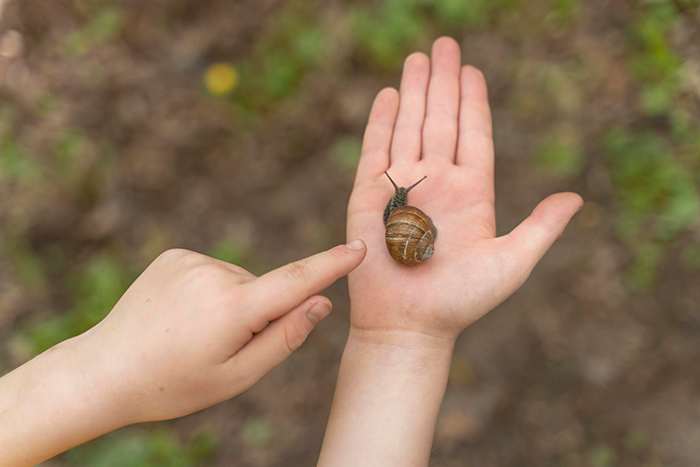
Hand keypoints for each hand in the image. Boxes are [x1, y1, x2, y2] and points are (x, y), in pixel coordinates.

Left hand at [80, 243, 366, 422]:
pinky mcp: (174, 255)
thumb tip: (321, 302)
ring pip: (239, 281)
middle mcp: (213, 274)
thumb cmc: (175, 384)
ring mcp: (190, 260)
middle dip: (258, 314)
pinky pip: (213, 271)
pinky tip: (183, 315)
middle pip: (264, 289)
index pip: (295, 281)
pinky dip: (211, 291)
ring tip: (194, 334)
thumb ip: (284, 338)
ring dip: (232, 303)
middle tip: (219, 348)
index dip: (331, 265)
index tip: (359, 248)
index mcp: (232, 309)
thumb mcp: (237, 376)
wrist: (105, 371)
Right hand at [347, 37, 581, 342]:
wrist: (410, 324)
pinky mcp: (370, 195)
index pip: (473, 134)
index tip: (472, 69)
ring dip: (414, 91)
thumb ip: (540, 227)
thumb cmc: (460, 301)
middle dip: (442, 81)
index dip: (473, 100)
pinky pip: (375, 149)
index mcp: (471, 193)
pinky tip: (387, 95)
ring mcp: (402, 185)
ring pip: (409, 125)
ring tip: (417, 58)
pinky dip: (381, 121)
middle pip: (441, 119)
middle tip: (443, 43)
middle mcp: (437, 182)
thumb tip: (575, 198)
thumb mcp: (512, 262)